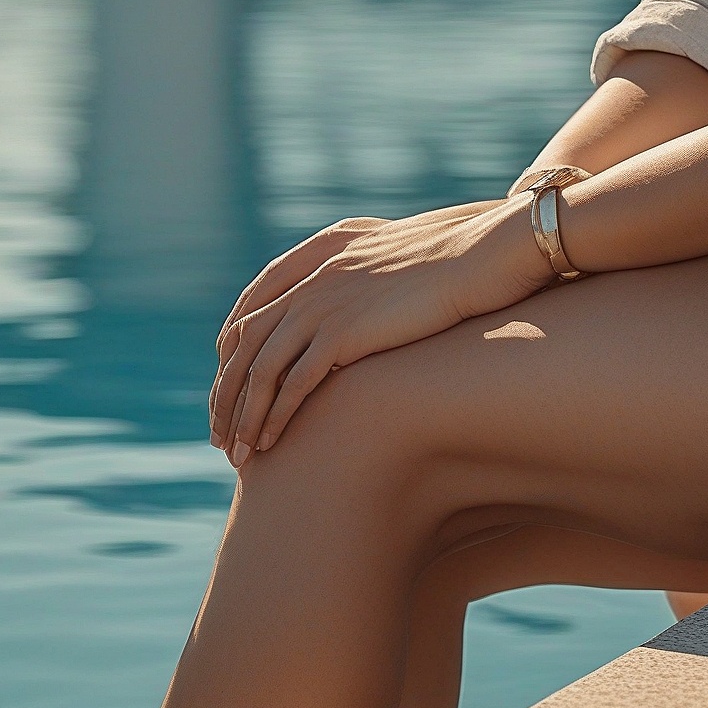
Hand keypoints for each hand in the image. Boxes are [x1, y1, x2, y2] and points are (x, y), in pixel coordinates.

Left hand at [209, 196, 555, 463]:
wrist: (485, 252)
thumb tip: (368, 304)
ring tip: (240, 455)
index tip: (230, 387)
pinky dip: (274, 417)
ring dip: (242, 417)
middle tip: (223, 436)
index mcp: (322, 252)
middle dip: (226, 395)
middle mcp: (313, 277)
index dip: (232, 352)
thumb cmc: (457, 258)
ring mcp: (324, 302)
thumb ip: (370, 273)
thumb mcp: (400, 257)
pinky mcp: (342, 332)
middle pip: (244, 343)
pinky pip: (290, 384)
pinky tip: (271, 445)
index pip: (252, 306)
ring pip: (259, 369)